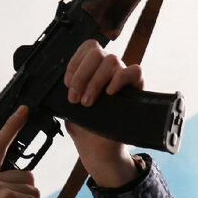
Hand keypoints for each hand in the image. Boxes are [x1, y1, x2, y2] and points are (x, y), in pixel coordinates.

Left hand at [62, 40, 142, 187]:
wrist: (99, 149)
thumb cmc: (85, 128)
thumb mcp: (69, 108)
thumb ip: (65, 93)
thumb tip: (60, 84)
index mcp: (92, 70)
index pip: (87, 48)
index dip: (75, 62)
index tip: (67, 84)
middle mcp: (108, 69)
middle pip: (97, 52)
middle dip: (81, 75)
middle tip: (75, 98)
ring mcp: (123, 76)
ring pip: (112, 60)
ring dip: (96, 81)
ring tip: (88, 102)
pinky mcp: (137, 88)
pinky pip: (134, 71)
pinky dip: (120, 79)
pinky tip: (109, 93)